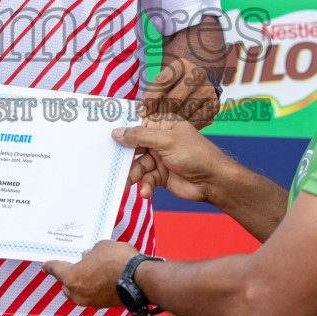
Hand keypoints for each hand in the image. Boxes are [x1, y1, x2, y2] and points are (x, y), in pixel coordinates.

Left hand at [42, 240, 138, 307]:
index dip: (50, 266)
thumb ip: (91, 253)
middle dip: (69, 276)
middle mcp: (78, 293)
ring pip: (80, 293)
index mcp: (72, 277)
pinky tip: (103, 280)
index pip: (56, 270)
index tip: (45, 266)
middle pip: (66, 285)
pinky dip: (94, 289)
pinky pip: (93, 296)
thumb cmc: (118, 260)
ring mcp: (91, 302)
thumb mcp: (102, 247)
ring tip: (92, 271)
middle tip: (76, 266)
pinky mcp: (104, 305)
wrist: (139, 280)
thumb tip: (88, 257)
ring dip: (83, 283)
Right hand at [115, 115, 235, 202]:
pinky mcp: (160, 176)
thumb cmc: (197, 154)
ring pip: (137, 166)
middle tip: (107, 164)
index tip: (102, 134)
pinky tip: (146, 192)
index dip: (120, 129)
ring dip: (132, 176)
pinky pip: (145, 180)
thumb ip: (141, 136)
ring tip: (124, 185)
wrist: (214, 182)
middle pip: (132, 146)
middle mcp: (158, 140)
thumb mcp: (167, 141)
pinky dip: (144, 186)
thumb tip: (117, 132)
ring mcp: (159, 158)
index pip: (136, 123)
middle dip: (122, 156)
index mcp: (162, 124)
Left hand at [141, 56, 217, 128]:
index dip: (150, 99)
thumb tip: (142, 112)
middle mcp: (197, 74)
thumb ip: (152, 93)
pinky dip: (185, 127)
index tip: (141, 111)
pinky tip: (178, 127)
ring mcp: (207, 90)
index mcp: (181, 65)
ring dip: (171, 122)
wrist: (196, 83)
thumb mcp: (163, 81)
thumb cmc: (174, 83)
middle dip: (160, 114)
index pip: (162, 82)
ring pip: (184, 113)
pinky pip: (195, 122)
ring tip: (163, 127)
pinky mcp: (214, 105)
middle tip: (151, 124)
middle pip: (173, 100)